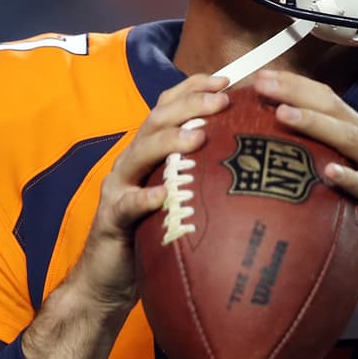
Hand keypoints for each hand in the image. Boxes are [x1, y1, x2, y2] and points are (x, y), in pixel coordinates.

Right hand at [72, 73, 229, 312]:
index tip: (226, 80)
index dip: (194, 88)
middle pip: (156, 121)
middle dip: (189, 105)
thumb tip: (250, 156)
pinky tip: (164, 197)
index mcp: (150, 152)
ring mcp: (119, 188)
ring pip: (140, 153)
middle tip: (222, 101)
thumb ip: (201, 173)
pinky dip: (145, 198)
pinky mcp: (111, 218)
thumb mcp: (181, 196)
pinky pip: (127, 205)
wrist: (108, 278)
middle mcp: (132, 162)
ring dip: (170, 141)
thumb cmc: (153, 234)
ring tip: (199, 137)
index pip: (168, 107)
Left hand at [252, 70, 357, 296]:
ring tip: (284, 114)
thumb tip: (267, 171)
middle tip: (261, 84)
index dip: (296, 85)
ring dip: (315, 123)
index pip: (328, 101)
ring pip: (349, 138)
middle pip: (334, 109)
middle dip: (296, 92)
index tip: (261, 78)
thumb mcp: (347, 189)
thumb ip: (318, 174)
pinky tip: (328, 173)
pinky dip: (350, 178)